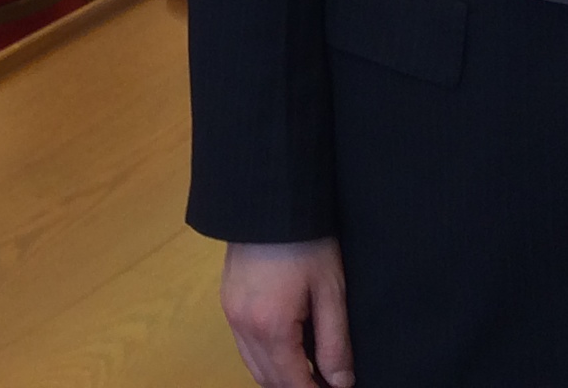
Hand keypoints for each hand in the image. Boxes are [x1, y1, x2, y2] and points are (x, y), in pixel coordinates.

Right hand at [222, 240, 353, 387]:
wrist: (271, 199)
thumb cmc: (307, 241)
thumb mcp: (331, 291)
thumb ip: (335, 342)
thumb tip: (340, 382)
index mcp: (271, 327)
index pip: (292, 383)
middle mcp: (243, 326)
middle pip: (268, 380)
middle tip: (325, 384)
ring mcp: (231, 314)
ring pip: (253, 366)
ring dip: (279, 376)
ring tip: (310, 372)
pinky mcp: (227, 300)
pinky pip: (244, 346)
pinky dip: (264, 358)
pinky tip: (287, 351)